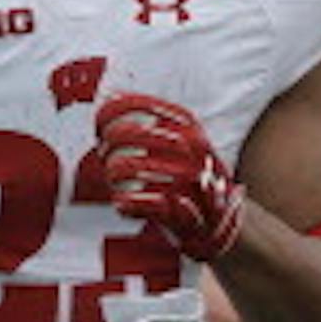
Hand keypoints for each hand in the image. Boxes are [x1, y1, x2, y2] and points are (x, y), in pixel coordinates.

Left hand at [94, 92, 245, 260]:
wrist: (220, 221)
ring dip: (117, 171)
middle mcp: (194, 151)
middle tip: (102, 148)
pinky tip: (120, 204)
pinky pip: (153, 205)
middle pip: (141, 134)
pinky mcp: (188, 214)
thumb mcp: (180, 144)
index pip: (153, 107)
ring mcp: (192, 182)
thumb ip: (152, 126)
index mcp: (191, 129)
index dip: (121, 108)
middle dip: (113, 138)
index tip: (99, 117)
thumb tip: (107, 101)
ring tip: (111, 176)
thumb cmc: (188, 177)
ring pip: (141, 168)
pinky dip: (131, 204)